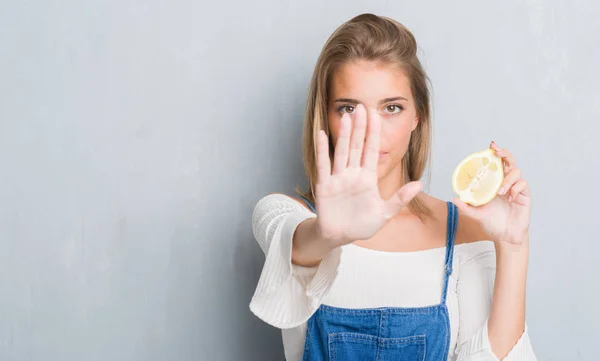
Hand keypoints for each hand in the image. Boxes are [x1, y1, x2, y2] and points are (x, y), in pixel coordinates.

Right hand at [315, 104, 421, 246]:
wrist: (339, 237)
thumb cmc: (361, 225)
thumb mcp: (384, 213)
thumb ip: (399, 198)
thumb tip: (419, 184)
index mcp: (368, 178)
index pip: (372, 150)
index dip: (374, 132)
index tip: (375, 114)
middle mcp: (353, 174)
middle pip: (357, 145)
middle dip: (360, 127)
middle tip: (361, 107)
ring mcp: (338, 178)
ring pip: (342, 151)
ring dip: (344, 134)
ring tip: (346, 115)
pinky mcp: (325, 185)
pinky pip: (323, 164)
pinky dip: (322, 149)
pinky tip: (322, 134)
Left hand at [452, 141, 531, 244]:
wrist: (505, 237)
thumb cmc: (492, 223)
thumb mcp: (476, 214)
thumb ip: (466, 207)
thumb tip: (454, 198)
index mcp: (494, 184)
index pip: (496, 165)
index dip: (495, 153)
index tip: (491, 145)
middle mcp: (506, 183)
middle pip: (509, 162)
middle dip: (504, 154)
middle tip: (497, 152)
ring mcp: (516, 189)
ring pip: (516, 172)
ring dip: (507, 179)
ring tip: (500, 192)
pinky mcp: (524, 196)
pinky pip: (522, 185)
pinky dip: (515, 188)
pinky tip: (509, 199)